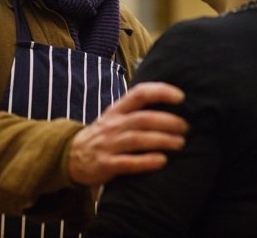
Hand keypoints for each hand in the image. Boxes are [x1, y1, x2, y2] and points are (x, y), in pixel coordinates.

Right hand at [68, 82, 187, 186]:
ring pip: (137, 139)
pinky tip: (162, 161)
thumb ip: (137, 110)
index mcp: (117, 110)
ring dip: (162, 140)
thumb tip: (172, 103)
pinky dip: (146, 162)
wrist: (71, 155)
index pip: (139, 94)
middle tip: (186, 128)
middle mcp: (113, 125)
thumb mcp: (115, 116)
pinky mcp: (106, 164)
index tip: (181, 97)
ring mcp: (108, 144)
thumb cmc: (103, 135)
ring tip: (180, 143)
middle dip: (168, 121)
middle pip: (143, 118)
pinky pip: (128, 162)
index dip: (161, 92)